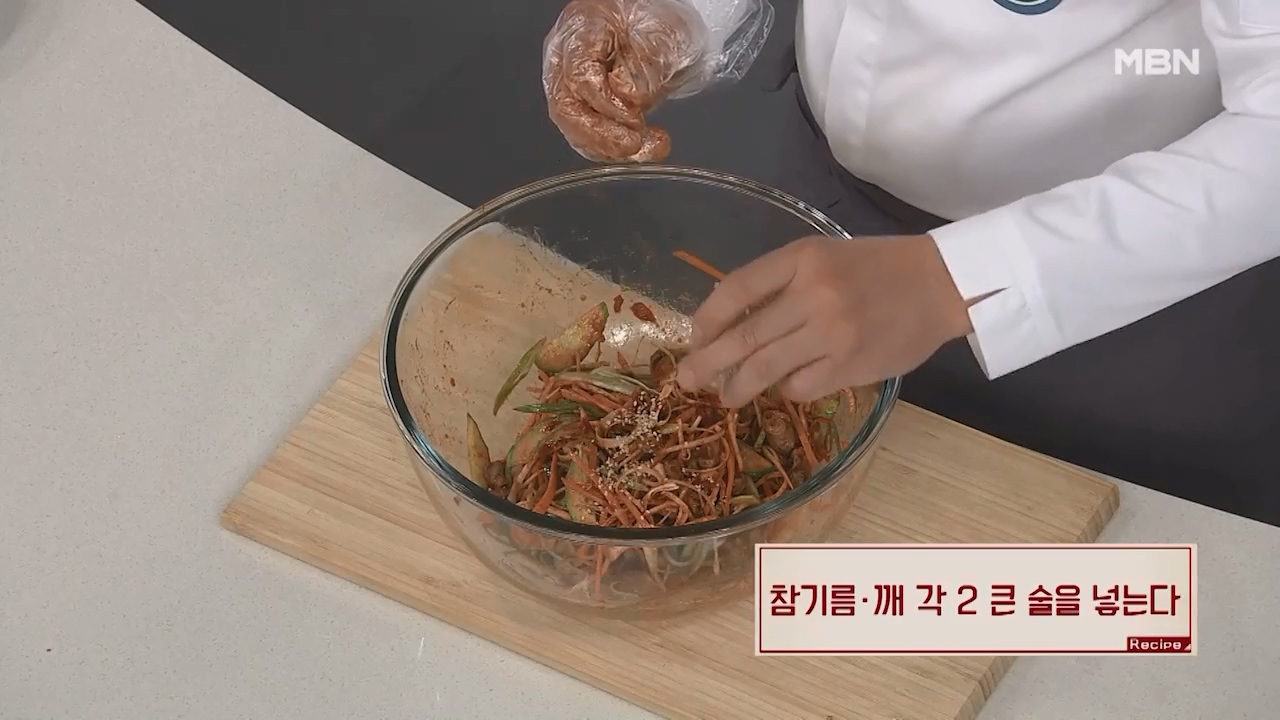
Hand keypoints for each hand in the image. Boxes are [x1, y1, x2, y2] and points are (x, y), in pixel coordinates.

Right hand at [542, 0, 708, 162]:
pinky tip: (647, 149)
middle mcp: (567, 57)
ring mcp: (572, 85)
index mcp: (581, 28)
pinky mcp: (585, 109)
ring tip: (652, 148)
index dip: (606, 103)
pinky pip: (591, 139)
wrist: (665, 30)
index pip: (579, 74)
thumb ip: (647, 62)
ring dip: (613, 148)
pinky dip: (618, 151)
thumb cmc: (659, 21)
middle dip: (601, 135)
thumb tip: (628, 96)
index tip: (636, 118)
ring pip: (576, 129)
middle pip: (566, 107)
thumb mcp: (665, 32)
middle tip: (634, 145)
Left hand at [675, 234, 973, 407]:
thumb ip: (779, 284)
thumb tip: (727, 325)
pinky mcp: (850, 365)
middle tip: (686, 381)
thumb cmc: (875, 269)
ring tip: (727, 396)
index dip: (707, 318)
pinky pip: (800, 387)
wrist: (941, 285)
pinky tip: (787, 387)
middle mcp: (813, 293)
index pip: (736, 289)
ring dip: (738, 386)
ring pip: (765, 368)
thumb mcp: (823, 257)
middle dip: (706, 362)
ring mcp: (832, 332)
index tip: (695, 337)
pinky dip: (787, 390)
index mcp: (802, 258)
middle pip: (743, 336)